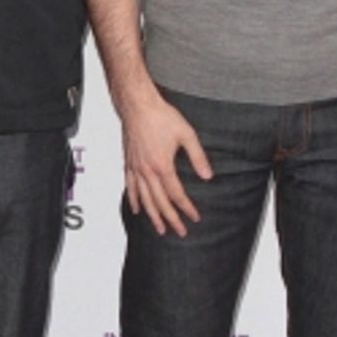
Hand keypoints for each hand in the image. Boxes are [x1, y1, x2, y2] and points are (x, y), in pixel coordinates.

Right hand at [120, 90, 212, 236]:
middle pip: (160, 202)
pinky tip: (137, 209)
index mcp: (162, 166)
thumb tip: (207, 176)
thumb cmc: (161, 117)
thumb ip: (198, 157)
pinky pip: (130, 187)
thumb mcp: (187, 135)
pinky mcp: (129, 162)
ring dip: (153, 216)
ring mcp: (136, 168)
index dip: (186, 208)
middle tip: (180, 231)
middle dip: (171, 219)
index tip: (194, 217)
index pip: (176, 194)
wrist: (138, 105)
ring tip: (160, 228)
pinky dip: (134, 200)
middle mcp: (147, 171)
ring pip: (144, 199)